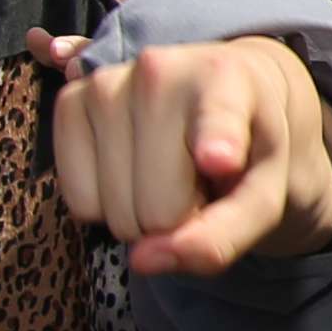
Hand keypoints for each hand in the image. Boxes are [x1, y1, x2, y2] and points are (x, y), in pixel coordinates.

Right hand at [33, 34, 331, 275]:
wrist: (224, 97)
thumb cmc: (248, 150)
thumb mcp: (262, 197)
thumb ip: (221, 238)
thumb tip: (143, 259)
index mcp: (227, 81)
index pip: (217, 120)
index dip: (217, 143)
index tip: (222, 159)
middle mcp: (160, 70)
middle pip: (157, 209)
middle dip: (178, 217)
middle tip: (198, 184)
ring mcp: (107, 83)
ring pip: (115, 211)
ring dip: (142, 213)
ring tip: (169, 172)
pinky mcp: (69, 102)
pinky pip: (79, 201)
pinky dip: (105, 204)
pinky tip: (131, 168)